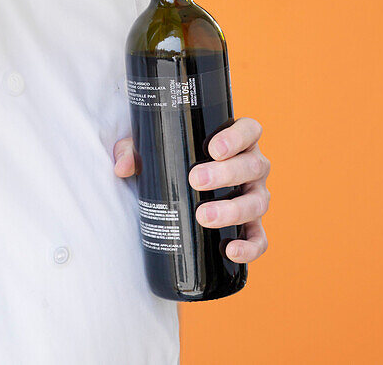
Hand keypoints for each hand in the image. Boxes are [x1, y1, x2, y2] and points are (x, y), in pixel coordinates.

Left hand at [113, 117, 269, 263]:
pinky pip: (260, 238)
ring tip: (204, 216)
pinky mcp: (253, 225)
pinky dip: (250, 247)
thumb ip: (134, 150)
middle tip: (196, 179)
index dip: (236, 137)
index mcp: (238, 140)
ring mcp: (256, 196)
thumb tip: (122, 167)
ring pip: (257, 202)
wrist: (185, 184)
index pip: (249, 130)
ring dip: (233, 209)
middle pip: (253, 166)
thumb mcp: (154, 147)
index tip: (213, 148)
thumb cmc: (174, 158)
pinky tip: (230, 251)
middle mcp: (253, 166)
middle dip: (226, 173)